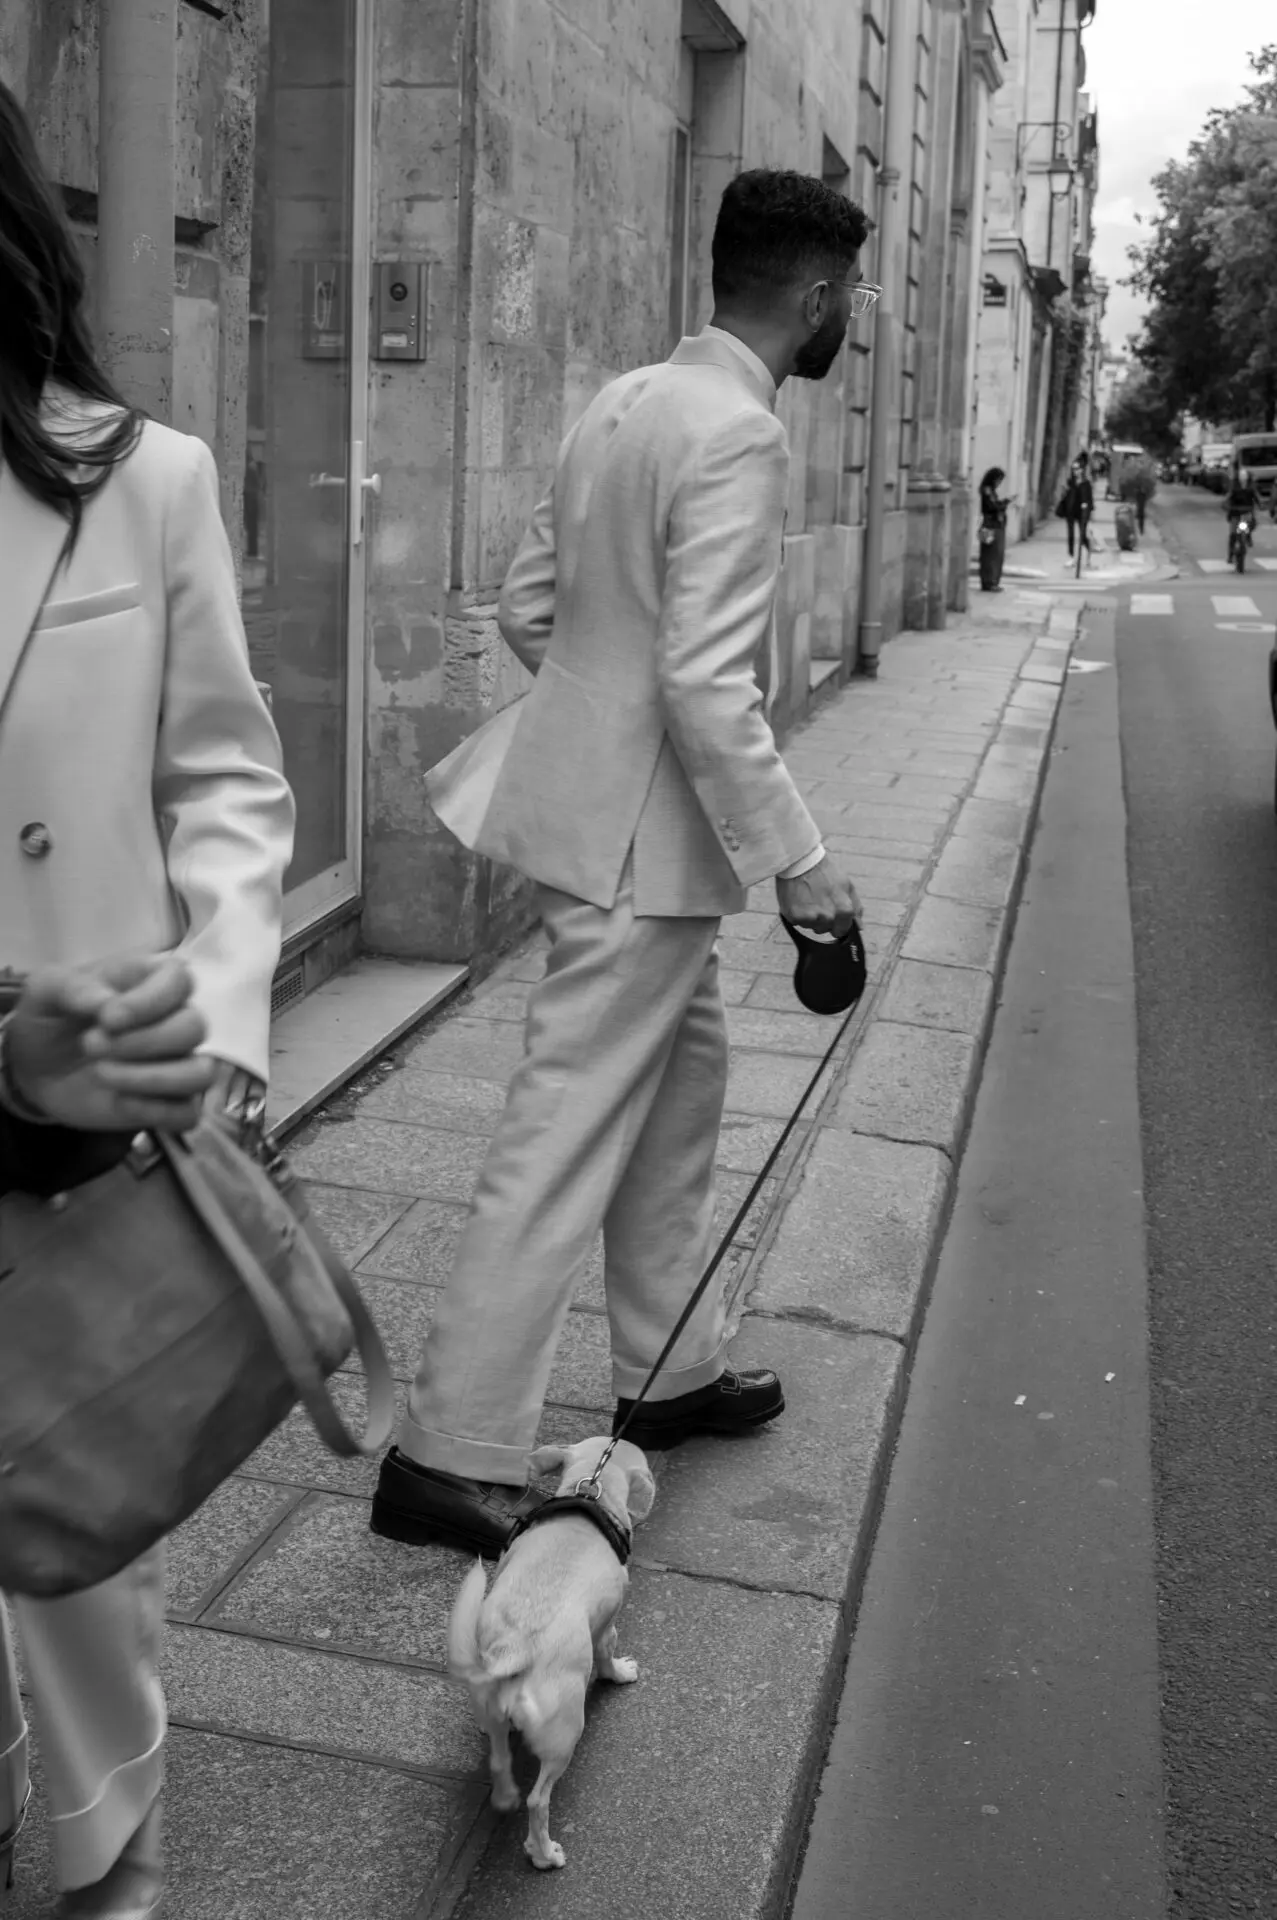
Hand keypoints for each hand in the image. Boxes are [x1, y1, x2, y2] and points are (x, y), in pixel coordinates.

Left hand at [6, 955, 215, 1133]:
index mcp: (150, 982)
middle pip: (194, 1027)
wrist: (38, 1067)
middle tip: (91, 1045)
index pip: (180, 980)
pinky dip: (154, 1111)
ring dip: (152, 1078)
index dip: (151, 1000)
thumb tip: (106, 1002)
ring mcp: (177, 1064)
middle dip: (143, 1041)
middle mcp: (174, 1020)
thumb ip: (74, 987)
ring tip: (102, 1074)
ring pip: (201, 1073)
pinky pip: (187, 1113)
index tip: (108, 1018)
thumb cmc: (52, 1018)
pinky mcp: (170, 1104)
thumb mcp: (47, 990)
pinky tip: (119, 1102)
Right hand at [776, 857, 861, 937]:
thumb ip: (856, 908)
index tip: (831, 912)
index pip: (842, 931)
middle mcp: (828, 917)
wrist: (800, 860)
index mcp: (844, 910)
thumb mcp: (847, 885)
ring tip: (807, 898)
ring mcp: (811, 918)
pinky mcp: (794, 917)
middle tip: (817, 901)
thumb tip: (859, 927)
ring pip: (810, 926)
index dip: (837, 923)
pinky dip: (797, 914)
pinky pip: (797, 923)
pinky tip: (798, 899)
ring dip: (809, 917)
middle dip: (822, 920)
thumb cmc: (824, 870)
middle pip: (824, 930)